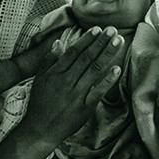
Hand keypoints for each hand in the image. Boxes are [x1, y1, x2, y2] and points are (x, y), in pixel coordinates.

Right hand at [19, 26, 123, 144]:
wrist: (40, 130)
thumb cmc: (40, 103)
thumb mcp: (39, 79)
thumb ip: (49, 60)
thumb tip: (58, 42)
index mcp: (56, 73)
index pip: (74, 52)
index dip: (86, 40)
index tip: (97, 29)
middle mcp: (67, 81)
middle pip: (87, 58)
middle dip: (100, 42)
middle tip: (112, 30)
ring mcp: (77, 94)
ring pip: (94, 70)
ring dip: (107, 54)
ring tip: (118, 41)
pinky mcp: (85, 107)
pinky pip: (98, 91)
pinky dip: (108, 80)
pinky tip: (118, 69)